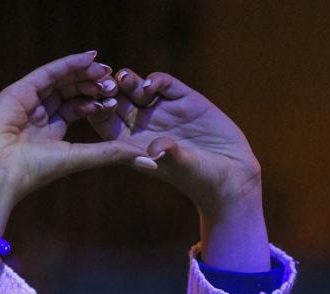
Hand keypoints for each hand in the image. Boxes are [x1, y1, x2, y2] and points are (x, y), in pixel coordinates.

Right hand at [0, 52, 149, 227]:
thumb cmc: (34, 171)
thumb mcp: (79, 158)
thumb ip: (110, 153)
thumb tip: (148, 159)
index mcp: (49, 133)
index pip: (76, 109)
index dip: (96, 101)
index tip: (116, 98)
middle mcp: (38, 115)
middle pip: (69, 91)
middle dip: (92, 84)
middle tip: (114, 80)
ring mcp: (27, 101)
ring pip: (60, 79)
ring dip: (84, 72)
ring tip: (106, 69)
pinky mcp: (18, 90)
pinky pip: (47, 72)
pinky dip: (68, 64)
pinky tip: (89, 59)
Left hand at [89, 69, 268, 270]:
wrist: (232, 174)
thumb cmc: (202, 179)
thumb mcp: (185, 168)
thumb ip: (170, 156)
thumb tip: (157, 147)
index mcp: (132, 145)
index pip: (104, 123)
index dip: (97, 111)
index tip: (98, 104)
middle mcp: (144, 125)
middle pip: (116, 101)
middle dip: (108, 90)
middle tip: (106, 84)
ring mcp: (163, 111)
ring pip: (135, 88)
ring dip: (126, 80)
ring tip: (124, 78)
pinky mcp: (184, 99)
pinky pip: (163, 83)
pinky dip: (154, 80)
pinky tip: (151, 85)